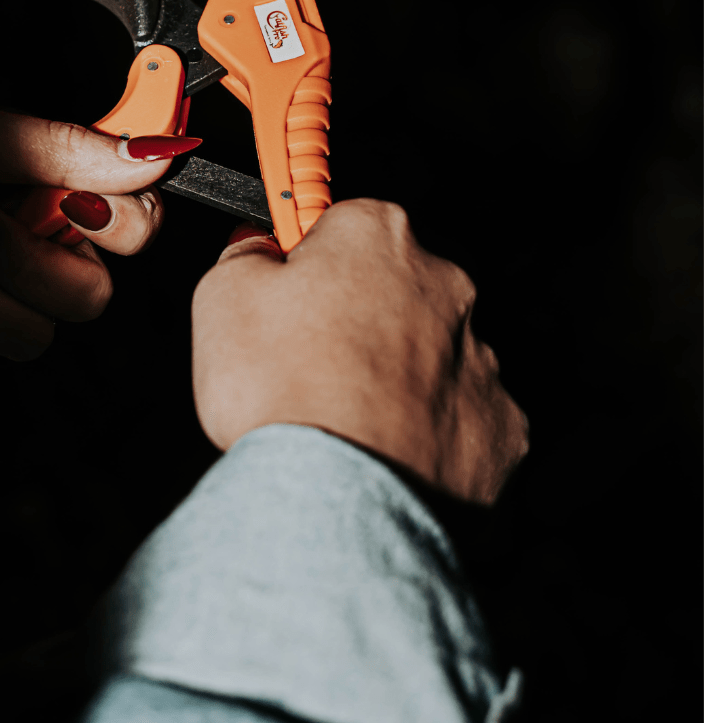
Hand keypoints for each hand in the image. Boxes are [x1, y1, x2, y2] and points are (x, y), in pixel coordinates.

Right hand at [191, 201, 528, 504]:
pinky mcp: (500, 427)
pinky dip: (427, 431)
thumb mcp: (222, 296)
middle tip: (304, 362)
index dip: (307, 261)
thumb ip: (244, 254)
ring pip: (429, 354)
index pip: (341, 225)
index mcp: (378, 234)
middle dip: (356, 315)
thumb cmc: (280, 387)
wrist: (335, 497)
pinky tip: (383, 450)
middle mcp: (443, 284)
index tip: (287, 287)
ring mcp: (480, 358)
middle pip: (393, 287)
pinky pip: (459, 418)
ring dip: (394, 374)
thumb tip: (255, 249)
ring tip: (338, 416)